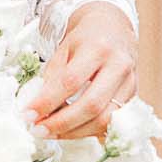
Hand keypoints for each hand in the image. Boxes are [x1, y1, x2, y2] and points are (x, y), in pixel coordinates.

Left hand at [23, 4, 138, 142]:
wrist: (114, 29)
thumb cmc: (86, 39)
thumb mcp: (64, 49)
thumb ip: (53, 77)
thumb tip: (37, 109)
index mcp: (98, 48)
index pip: (70, 81)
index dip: (47, 102)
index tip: (28, 115)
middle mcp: (119, 66)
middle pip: (91, 105)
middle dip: (62, 123)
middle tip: (38, 130)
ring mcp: (130, 83)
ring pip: (105, 119)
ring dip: (74, 132)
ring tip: (51, 132)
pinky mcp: (133, 97)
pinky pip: (111, 123)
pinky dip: (89, 131)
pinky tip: (71, 131)